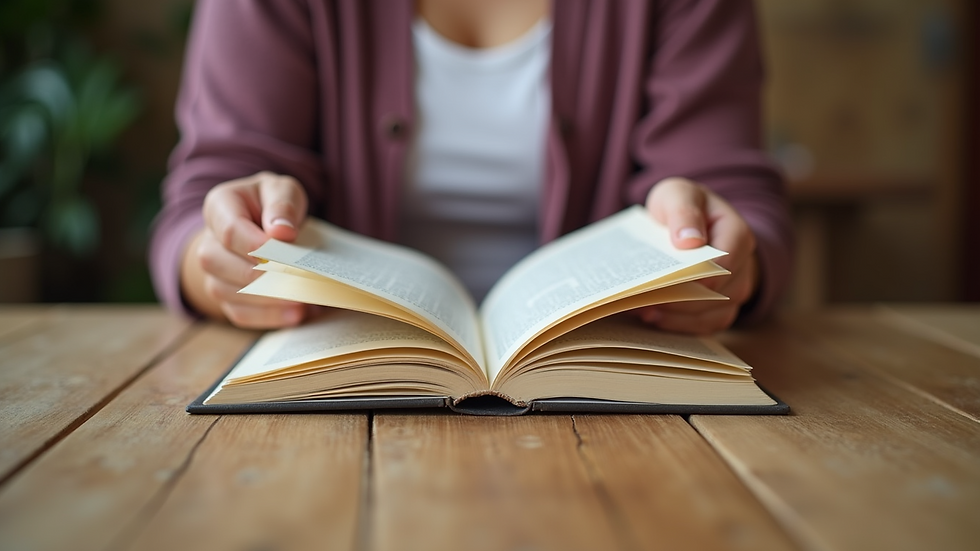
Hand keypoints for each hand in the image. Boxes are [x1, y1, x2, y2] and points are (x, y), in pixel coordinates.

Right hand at [180, 171, 310, 327]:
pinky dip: (269, 317)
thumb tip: (281, 232)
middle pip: (218, 263)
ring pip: (227, 292)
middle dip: (258, 275)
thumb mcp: (282, 190)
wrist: (265, 226)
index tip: (281, 251)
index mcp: (219, 207)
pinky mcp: (227, 297)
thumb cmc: (273, 205)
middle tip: (294, 280)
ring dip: (266, 300)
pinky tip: (297, 313)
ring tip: (302, 300)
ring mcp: (214, 273)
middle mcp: (209, 242)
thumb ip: (282, 204)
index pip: (228, 230)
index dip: (253, 244)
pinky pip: (239, 313)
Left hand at [639, 177, 758, 334]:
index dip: (703, 271)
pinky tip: (651, 316)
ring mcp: (733, 291)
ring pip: (713, 313)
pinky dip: (678, 325)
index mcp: (736, 233)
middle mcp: (742, 266)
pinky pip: (705, 326)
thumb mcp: (677, 194)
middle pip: (720, 291)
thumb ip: (683, 210)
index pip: (727, 257)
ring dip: (678, 315)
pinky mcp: (719, 309)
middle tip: (647, 296)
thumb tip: (689, 241)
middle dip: (683, 296)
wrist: (685, 226)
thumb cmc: (681, 208)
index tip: (672, 277)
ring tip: (643, 309)